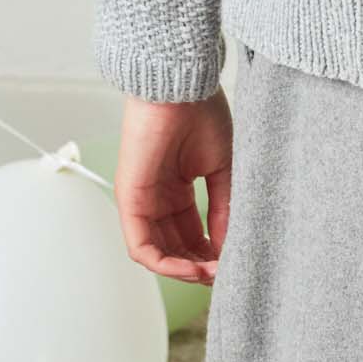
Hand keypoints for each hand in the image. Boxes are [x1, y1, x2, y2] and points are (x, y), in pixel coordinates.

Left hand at [113, 88, 232, 285]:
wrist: (180, 87)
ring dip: (185, 270)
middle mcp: (158, 197)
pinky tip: (191, 268)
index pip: (192, 233)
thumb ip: (224, 206)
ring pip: (158, 253)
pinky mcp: (129, 200)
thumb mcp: (222, 167)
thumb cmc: (200, 113)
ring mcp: (141, 201)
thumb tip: (230, 245)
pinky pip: (142, 247)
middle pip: (175, 247)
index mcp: (178, 187)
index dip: (212, 253)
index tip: (233, 262)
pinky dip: (166, 264)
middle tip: (223, 274)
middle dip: (199, 266)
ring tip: (210, 274)